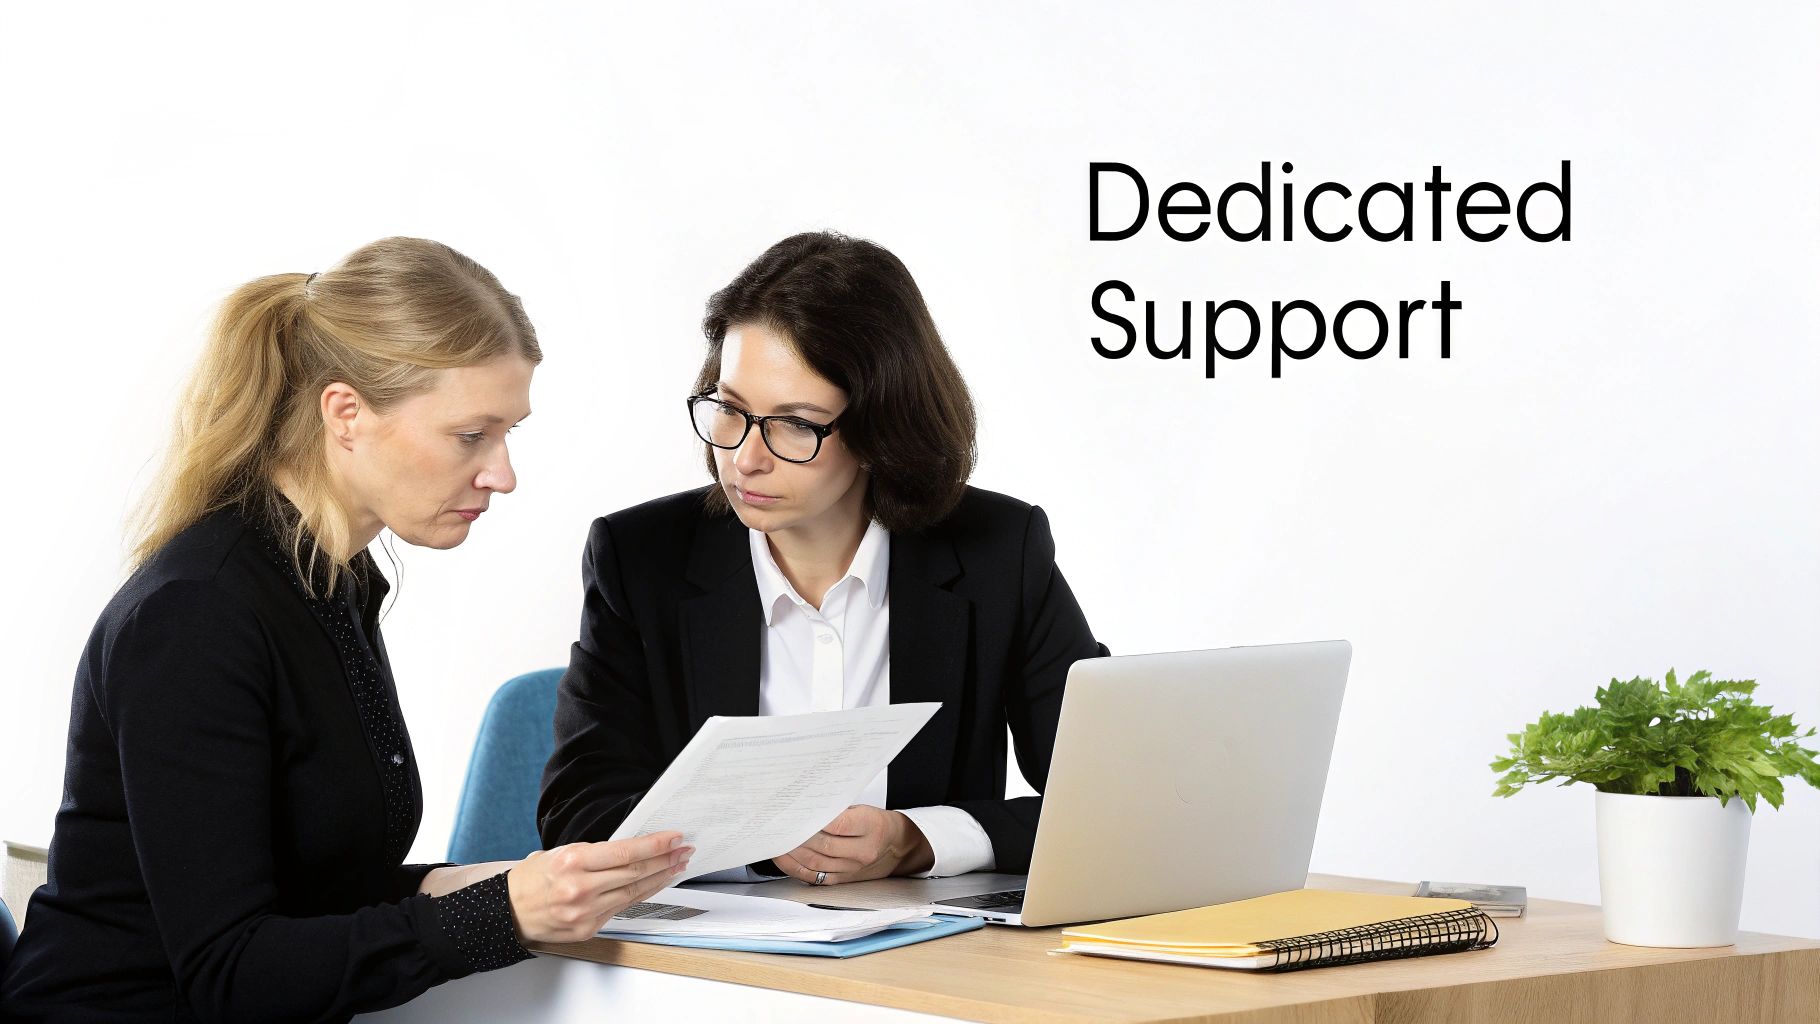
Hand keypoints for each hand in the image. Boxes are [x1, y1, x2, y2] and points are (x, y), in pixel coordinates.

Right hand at [505, 831, 691, 942]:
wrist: (506, 913)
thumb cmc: (531, 880)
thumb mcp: (559, 853)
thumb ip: (595, 853)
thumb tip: (631, 847)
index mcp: (572, 862)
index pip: (625, 852)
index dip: (655, 845)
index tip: (674, 837)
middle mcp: (581, 888)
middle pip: (635, 872)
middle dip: (665, 859)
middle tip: (684, 849)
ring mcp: (586, 912)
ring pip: (634, 892)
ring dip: (660, 877)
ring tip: (677, 865)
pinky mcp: (588, 929)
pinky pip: (622, 907)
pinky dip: (642, 894)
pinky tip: (654, 884)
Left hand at [773, 805, 932, 885]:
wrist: (898, 848)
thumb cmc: (877, 824)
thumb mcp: (865, 809)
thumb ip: (838, 809)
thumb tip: (806, 805)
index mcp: (870, 827)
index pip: (837, 824)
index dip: (812, 820)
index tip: (793, 812)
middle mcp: (862, 851)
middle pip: (823, 845)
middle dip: (796, 836)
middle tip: (778, 826)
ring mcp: (852, 869)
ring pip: (815, 863)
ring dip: (791, 853)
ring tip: (775, 841)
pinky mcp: (843, 880)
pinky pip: (814, 877)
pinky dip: (795, 868)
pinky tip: (783, 858)